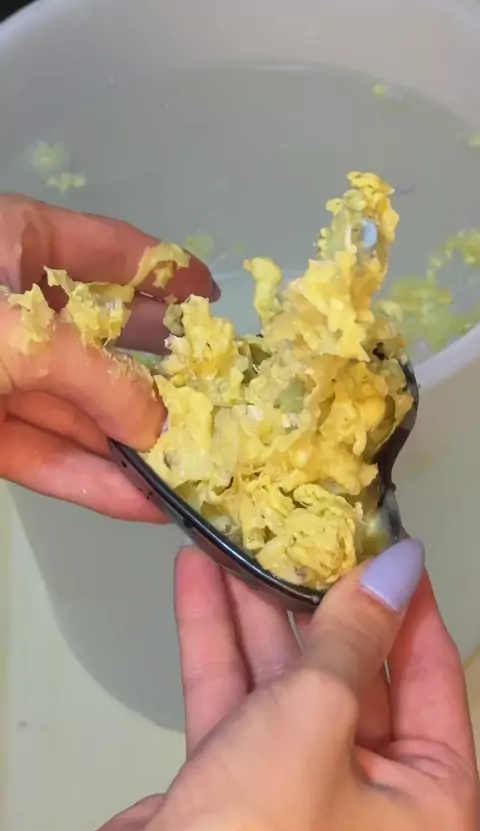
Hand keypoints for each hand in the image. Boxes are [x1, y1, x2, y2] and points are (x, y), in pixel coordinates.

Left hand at [0, 194, 216, 518]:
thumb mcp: (18, 333)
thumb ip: (97, 376)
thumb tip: (159, 427)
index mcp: (13, 245)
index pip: (106, 250)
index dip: (164, 270)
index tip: (213, 295)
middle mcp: (14, 310)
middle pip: (102, 340)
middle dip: (158, 372)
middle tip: (217, 397)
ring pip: (77, 408)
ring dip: (132, 444)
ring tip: (195, 468)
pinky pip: (44, 453)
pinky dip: (90, 480)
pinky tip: (145, 504)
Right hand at [80, 542, 478, 830]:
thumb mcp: (317, 722)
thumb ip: (351, 642)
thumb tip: (394, 573)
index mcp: (427, 804)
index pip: (429, 677)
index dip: (406, 604)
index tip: (385, 545)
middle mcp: (369, 803)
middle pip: (350, 675)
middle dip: (313, 600)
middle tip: (300, 536)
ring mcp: (295, 794)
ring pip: (283, 683)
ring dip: (254, 612)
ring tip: (238, 543)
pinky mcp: (230, 789)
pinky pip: (232, 703)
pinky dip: (215, 644)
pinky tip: (198, 584)